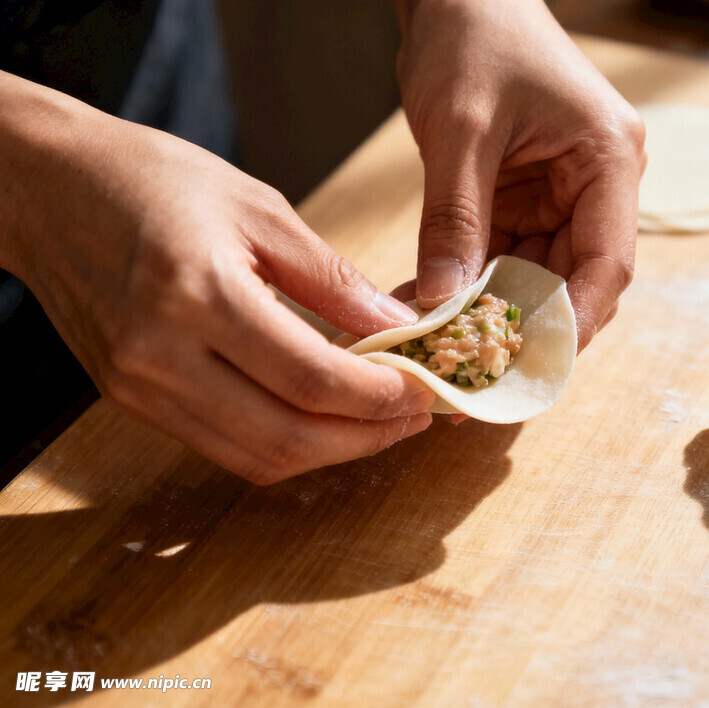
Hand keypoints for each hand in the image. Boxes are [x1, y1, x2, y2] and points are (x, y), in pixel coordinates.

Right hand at [0, 72, 434, 483]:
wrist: (47, 188)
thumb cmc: (154, 180)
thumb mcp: (260, 209)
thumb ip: (333, 279)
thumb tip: (400, 329)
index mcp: (198, 294)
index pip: (311, 378)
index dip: (380, 397)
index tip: (425, 390)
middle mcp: (160, 355)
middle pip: (287, 438)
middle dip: (365, 438)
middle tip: (414, 418)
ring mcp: (138, 387)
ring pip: (256, 457)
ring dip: (329, 452)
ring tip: (379, 423)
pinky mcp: (129, 400)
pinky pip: (222, 447)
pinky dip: (283, 444)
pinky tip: (321, 418)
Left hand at [393, 0, 644, 351]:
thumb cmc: (473, 35)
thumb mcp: (459, 130)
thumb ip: (454, 218)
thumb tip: (440, 303)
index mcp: (608, 161)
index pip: (608, 263)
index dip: (574, 321)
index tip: (529, 366)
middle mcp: (597, 184)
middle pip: (572, 278)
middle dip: (522, 324)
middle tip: (472, 369)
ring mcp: (561, 193)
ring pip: (534, 274)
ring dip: (488, 309)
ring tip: (437, 344)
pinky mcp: (525, 196)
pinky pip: (501, 253)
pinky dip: (466, 280)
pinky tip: (422, 305)